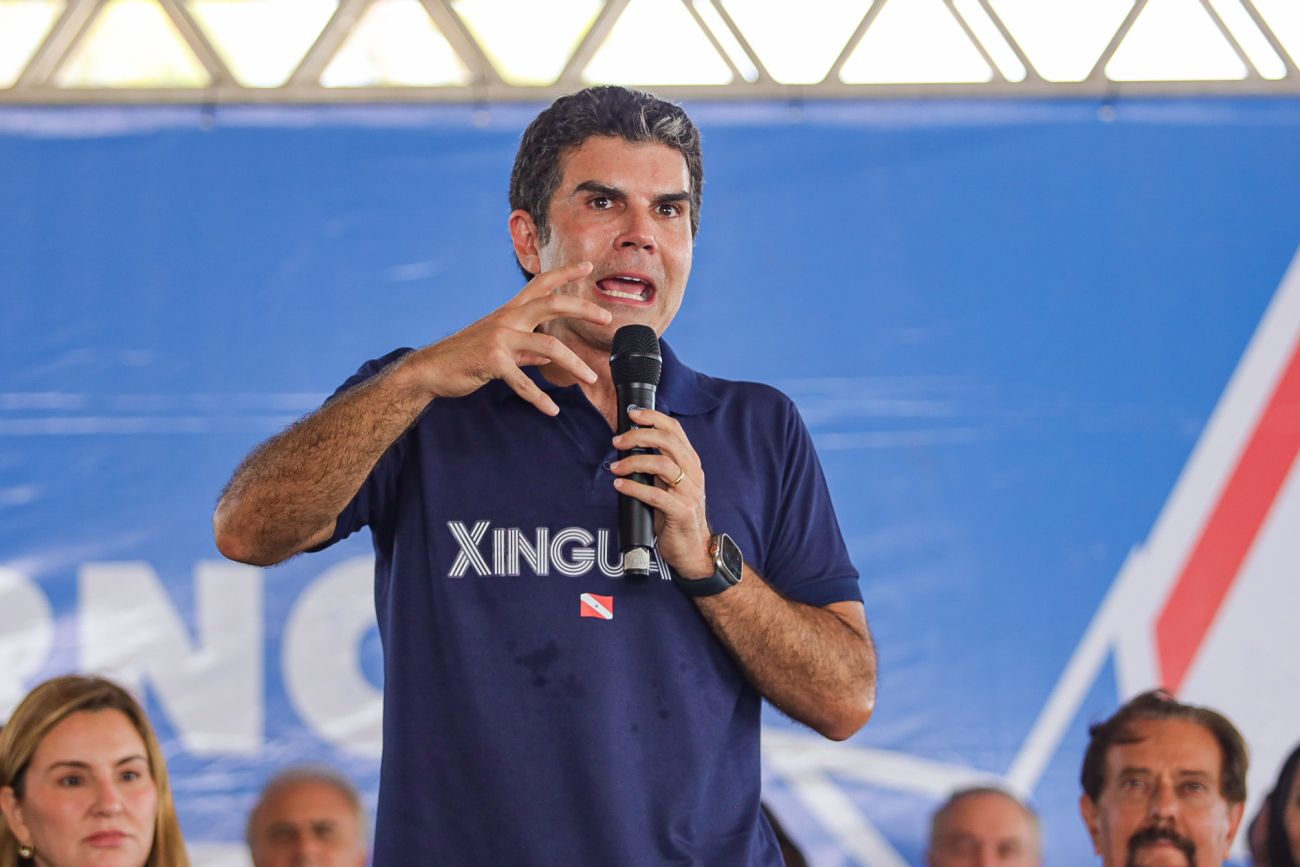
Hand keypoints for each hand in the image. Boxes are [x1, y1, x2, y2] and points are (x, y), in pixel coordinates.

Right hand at [407, 261, 610, 414]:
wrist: (431, 369)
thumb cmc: (466, 356)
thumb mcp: (499, 346)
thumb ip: (526, 350)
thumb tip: (548, 358)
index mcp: (510, 312)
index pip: (541, 284)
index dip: (565, 273)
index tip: (588, 265)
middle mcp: (508, 318)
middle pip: (552, 304)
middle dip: (583, 309)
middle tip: (607, 318)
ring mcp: (500, 338)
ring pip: (548, 346)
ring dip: (574, 364)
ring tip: (591, 378)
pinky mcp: (493, 361)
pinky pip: (523, 381)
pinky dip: (540, 398)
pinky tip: (552, 409)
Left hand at [610, 407, 713, 578]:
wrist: (693, 549)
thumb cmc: (676, 516)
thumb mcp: (670, 485)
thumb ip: (658, 466)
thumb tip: (630, 447)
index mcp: (690, 463)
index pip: (675, 430)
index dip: (653, 417)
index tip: (632, 414)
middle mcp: (693, 473)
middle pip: (668, 441)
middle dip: (639, 436)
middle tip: (617, 442)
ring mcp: (690, 492)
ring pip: (662, 464)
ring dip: (633, 462)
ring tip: (615, 467)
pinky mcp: (682, 512)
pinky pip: (656, 495)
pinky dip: (634, 488)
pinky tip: (620, 486)